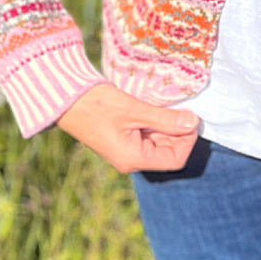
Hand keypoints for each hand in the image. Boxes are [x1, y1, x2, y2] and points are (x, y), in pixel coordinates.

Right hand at [57, 83, 198, 173]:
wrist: (67, 99)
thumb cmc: (98, 105)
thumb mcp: (135, 110)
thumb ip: (165, 119)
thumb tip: (193, 123)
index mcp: (134, 159)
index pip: (175, 160)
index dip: (188, 140)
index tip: (191, 117)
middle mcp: (132, 159)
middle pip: (169, 152)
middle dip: (179, 131)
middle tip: (182, 107)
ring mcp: (127, 150)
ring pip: (160, 142)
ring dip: (168, 125)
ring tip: (168, 105)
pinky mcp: (123, 139)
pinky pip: (148, 135)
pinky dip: (157, 123)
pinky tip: (156, 108)